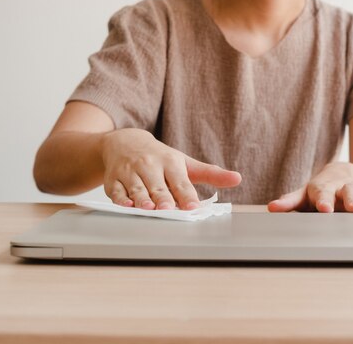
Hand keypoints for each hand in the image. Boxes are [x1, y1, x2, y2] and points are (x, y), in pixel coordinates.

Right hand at [101, 129, 241, 209]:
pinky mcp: (114, 179)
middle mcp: (150, 165)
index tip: (193, 208)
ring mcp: (130, 172)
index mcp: (170, 162)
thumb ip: (210, 173)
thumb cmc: (160, 158)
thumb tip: (237, 179)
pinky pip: (116, 191)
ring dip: (141, 199)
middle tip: (169, 209)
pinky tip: (125, 206)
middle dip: (163, 197)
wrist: (125, 142)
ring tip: (148, 209)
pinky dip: (120, 198)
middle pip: (158, 185)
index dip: (187, 195)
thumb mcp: (185, 163)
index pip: (181, 181)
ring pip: (137, 188)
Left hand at [267, 162, 352, 212]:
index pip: (323, 193)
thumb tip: (272, 208)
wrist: (348, 173)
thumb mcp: (306, 193)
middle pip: (348, 192)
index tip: (324, 209)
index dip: (323, 200)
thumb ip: (290, 201)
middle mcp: (344, 187)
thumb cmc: (322, 190)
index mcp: (325, 187)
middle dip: (351, 201)